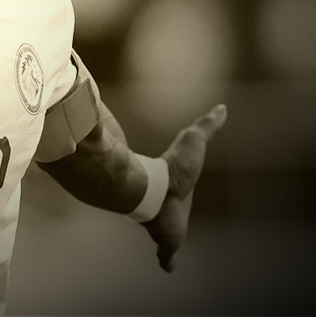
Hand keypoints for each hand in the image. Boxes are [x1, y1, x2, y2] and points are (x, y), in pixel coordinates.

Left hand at [143, 103, 226, 271]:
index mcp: (174, 188)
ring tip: (166, 251)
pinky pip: (168, 254)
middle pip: (168, 213)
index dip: (174, 192)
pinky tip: (168, 267)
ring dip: (166, 241)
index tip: (173, 195)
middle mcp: (167, 207)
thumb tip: (221, 108)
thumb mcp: (194, 142)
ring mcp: (166, 225)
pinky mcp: (167, 241)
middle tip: (169, 224)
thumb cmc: (173, 168)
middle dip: (169, 218)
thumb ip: (205, 126)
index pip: (174, 190)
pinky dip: (168, 260)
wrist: (153, 190)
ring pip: (165, 235)